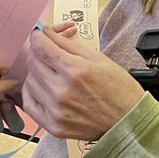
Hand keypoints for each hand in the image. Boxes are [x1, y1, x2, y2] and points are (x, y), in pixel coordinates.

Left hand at [21, 26, 142, 141]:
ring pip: (29, 82)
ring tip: (50, 71)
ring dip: (36, 72)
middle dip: (38, 52)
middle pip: (33, 62)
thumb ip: (68, 44)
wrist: (129, 122)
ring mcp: (56, 110)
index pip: (41, 47)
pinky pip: (29, 104)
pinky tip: (42, 88)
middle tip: (46, 51)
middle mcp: (62, 91)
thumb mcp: (98, 59)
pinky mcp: (53, 125)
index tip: (39, 34)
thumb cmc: (119, 89)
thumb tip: (46, 32)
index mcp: (75, 70)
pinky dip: (32, 92)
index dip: (38, 36)